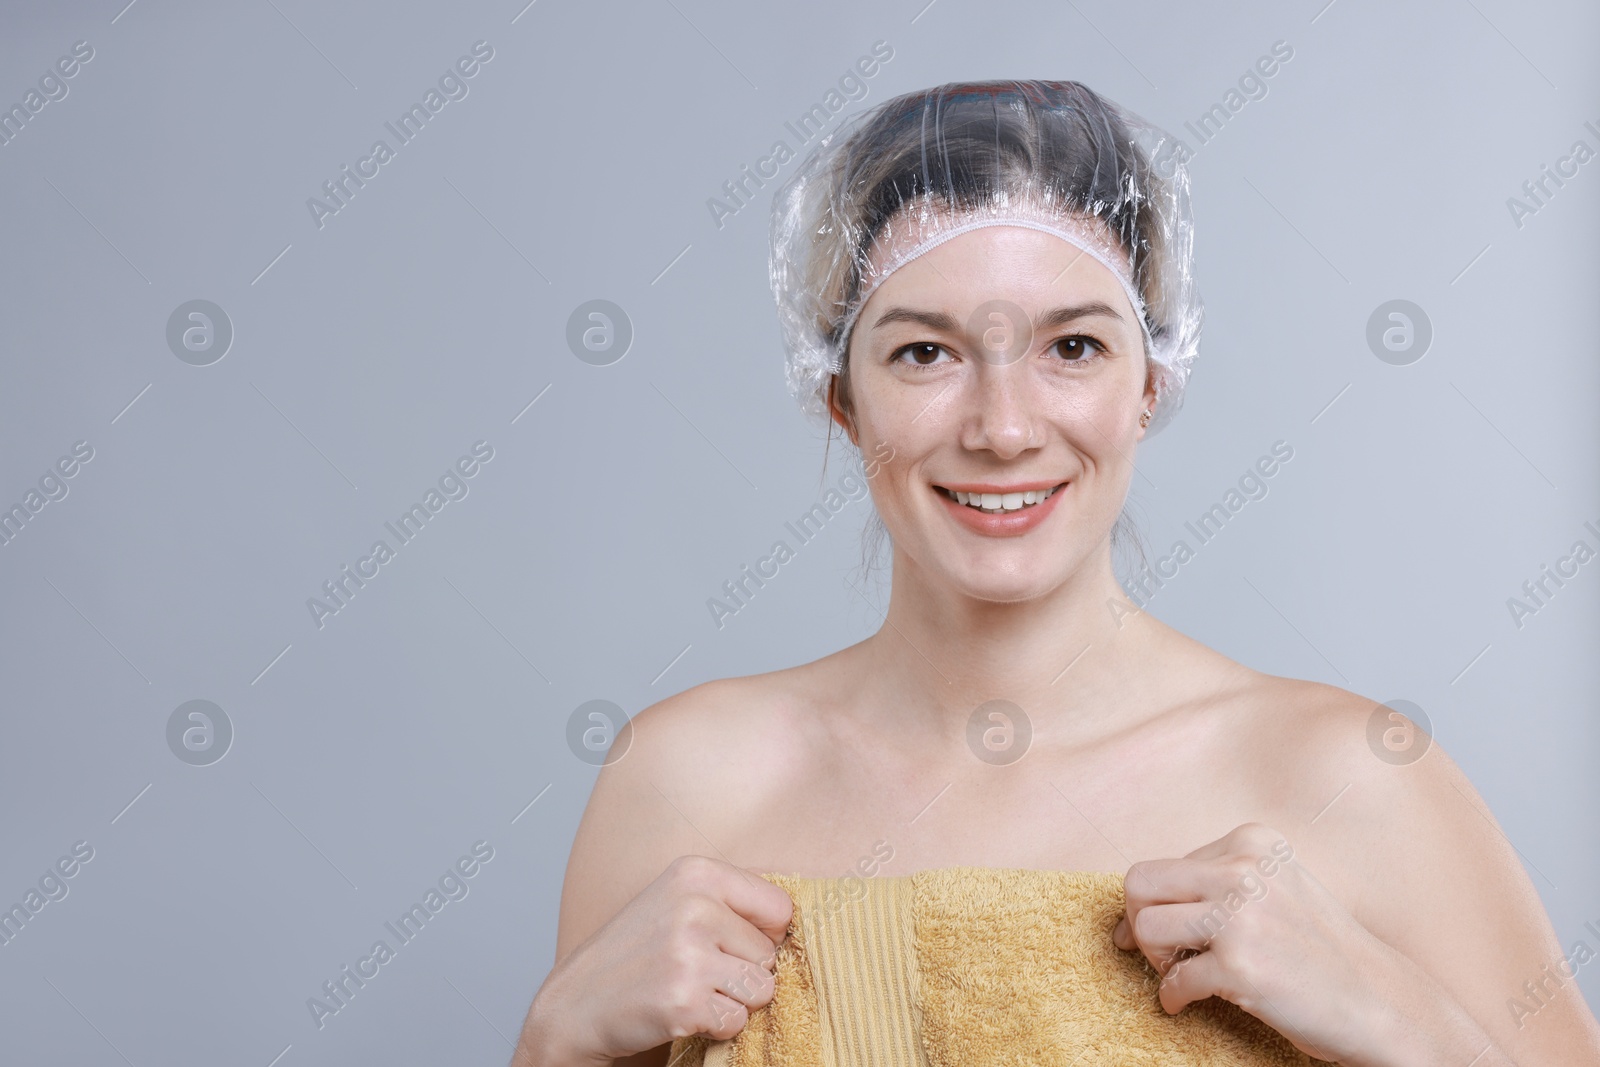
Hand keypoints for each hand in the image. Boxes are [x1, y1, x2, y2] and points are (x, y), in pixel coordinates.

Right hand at [515, 854, 792, 1065]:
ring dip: (733, 1000)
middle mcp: (694, 907)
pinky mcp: (685, 1000)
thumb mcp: (677, 901)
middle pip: (770, 953)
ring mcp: (689, 954)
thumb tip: (795, 926)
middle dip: (743, 971)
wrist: (576, 1002)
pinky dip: (716, 1025)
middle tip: (697, 971)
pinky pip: (737, 1020)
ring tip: (692, 989)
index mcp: (697, 873)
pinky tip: (681, 1009)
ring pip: (761, 989)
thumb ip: (732, 904)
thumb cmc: (634, 952)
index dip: (765, 934)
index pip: (779, 907)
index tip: (734, 944)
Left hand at [1111, 822, 1401, 1064]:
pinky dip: (1174, 997)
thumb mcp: (1272, 889)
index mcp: (1251, 842)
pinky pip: (1173, 980)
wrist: (1381, 1001)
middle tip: (1164, 953)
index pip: (1162, 865)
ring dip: (1155, 961)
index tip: (1166, 933)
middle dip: (1139, 922)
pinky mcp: (1241, 967)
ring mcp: (1242, 917)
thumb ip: (1209, 887)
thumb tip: (1126, 917)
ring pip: (1145, 928)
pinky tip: (1189, 1003)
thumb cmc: (1317, 948)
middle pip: (1139, 884)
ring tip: (1182, 975)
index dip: (1153, 904)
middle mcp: (1244, 870)